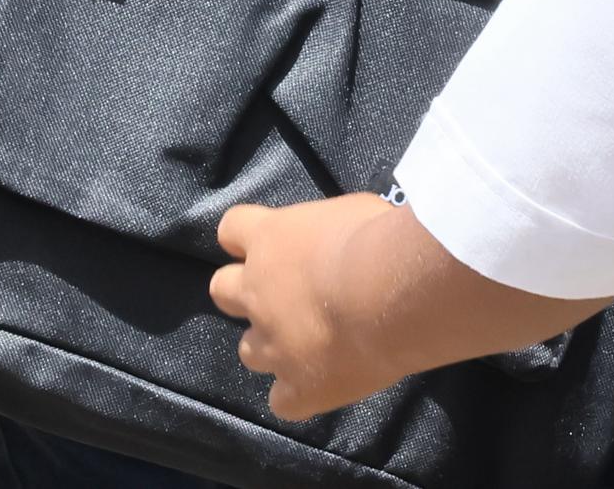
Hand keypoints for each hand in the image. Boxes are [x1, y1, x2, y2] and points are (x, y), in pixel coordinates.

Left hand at [211, 196, 417, 421]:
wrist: (391, 295)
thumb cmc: (378, 239)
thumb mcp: (350, 212)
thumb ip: (328, 232)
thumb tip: (340, 240)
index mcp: (270, 238)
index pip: (231, 228)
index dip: (245, 237)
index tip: (268, 242)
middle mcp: (257, 292)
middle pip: (222, 290)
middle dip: (244, 293)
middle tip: (282, 296)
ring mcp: (272, 345)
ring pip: (249, 352)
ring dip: (272, 347)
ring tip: (310, 345)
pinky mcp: (298, 389)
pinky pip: (282, 401)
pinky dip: (299, 394)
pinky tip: (324, 385)